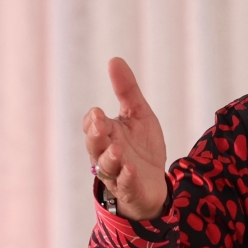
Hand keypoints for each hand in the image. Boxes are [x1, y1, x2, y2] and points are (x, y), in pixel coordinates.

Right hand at [82, 58, 167, 219]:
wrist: (155, 182)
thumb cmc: (142, 147)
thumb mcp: (139, 115)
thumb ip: (127, 91)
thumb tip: (114, 60)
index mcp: (107, 134)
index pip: (92, 125)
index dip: (93, 120)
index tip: (98, 112)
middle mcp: (106, 153)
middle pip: (94, 145)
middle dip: (95, 135)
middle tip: (99, 123)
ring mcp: (117, 172)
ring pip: (106, 166)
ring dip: (110, 158)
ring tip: (117, 149)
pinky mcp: (130, 188)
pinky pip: (125, 184)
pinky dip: (126, 177)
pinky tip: (130, 169)